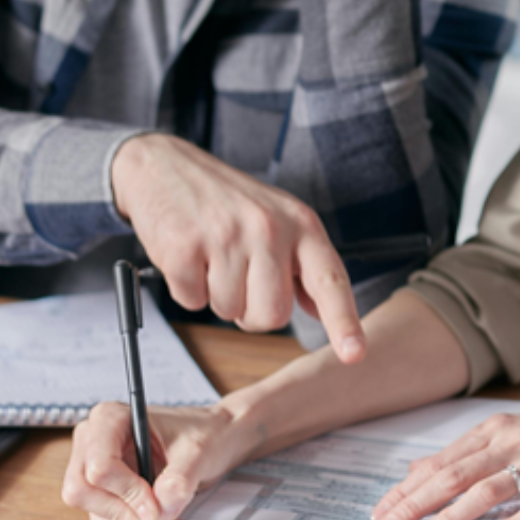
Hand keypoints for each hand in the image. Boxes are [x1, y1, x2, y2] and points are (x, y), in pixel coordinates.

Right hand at [61, 400, 262, 519]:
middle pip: (83, 492)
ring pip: (96, 513)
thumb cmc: (203, 433)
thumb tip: (159, 511)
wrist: (214, 440)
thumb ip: (179, 480)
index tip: (155, 509)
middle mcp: (93, 443)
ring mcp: (95, 469)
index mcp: (110, 419)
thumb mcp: (198, 451)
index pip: (99, 465)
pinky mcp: (106, 493)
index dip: (126, 492)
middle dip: (123, 515)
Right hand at [111, 133, 365, 362]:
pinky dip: (187, 288)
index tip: (354, 353)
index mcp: (301, 224)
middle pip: (272, 315)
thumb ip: (302, 265)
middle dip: (252, 311)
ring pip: (230, 311)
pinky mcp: (185, 247)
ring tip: (211, 256)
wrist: (165, 166)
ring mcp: (226, 236)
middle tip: (239, 277)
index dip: (343, 321)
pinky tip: (189, 254)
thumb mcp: (278, 219)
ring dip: (217, 296)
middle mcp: (269, 228)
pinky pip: (191, 302)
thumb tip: (321, 310)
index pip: (330, 280)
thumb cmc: (226, 200)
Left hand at [370, 404, 519, 519]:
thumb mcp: (510, 432)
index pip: (441, 462)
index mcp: (495, 430)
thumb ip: (465, 452)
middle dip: (415, 504)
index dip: (408, 488)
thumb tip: (418, 469)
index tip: (381, 509)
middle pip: (454, 476)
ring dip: (451, 516)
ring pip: (486, 491)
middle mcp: (513, 443)